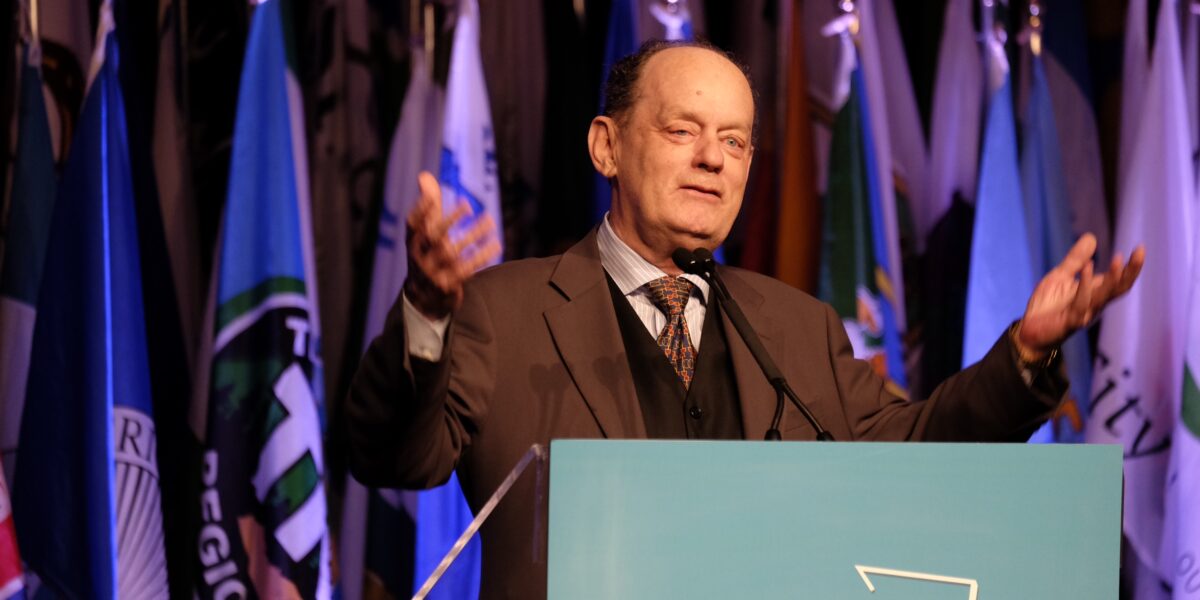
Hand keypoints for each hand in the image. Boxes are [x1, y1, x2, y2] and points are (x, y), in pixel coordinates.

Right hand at [404, 171, 500, 319]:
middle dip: (450, 220)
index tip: (430, 196)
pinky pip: (466, 269)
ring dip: (473, 235)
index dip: (420, 210)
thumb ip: (428, 204)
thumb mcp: (424, 231)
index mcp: (412, 241)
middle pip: (433, 237)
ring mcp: (432, 272)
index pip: (413, 223)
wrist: (423, 297)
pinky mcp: (446, 285)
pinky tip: (495, 244)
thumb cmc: (427, 253)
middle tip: (468, 205)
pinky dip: (481, 256)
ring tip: (490, 220)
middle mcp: (418, 256)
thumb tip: (424, 175)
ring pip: (453, 252)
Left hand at [1016, 233, 1144, 357]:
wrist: (1028, 331)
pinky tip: (1087, 267)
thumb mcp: (1060, 276)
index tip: (1141, 248)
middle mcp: (1094, 304)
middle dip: (1131, 271)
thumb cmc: (1046, 305)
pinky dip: (1085, 285)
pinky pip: (1081, 303)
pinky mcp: (1070, 321)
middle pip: (1119, 288)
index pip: (1119, 280)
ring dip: (1113, 278)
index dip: (1131, 266)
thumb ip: (1075, 260)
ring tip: (1118, 259)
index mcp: (1095, 293)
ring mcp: (1084, 313)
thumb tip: (1091, 237)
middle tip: (1141, 252)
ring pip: (1104, 296)